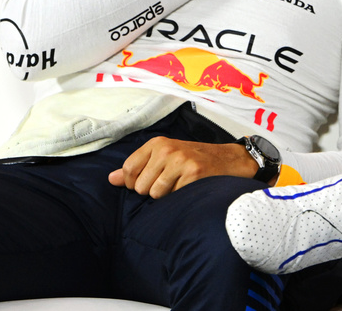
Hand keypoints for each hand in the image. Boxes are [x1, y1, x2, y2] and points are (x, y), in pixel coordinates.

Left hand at [108, 136, 258, 198]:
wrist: (230, 160)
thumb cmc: (194, 160)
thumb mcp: (164, 158)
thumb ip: (137, 168)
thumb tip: (111, 179)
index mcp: (157, 144)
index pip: (128, 170)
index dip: (135, 183)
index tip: (151, 180)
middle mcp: (167, 149)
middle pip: (140, 186)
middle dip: (153, 190)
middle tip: (172, 181)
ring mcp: (181, 161)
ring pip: (155, 194)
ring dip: (167, 195)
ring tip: (181, 184)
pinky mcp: (194, 174)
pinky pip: (173, 197)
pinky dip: (181, 196)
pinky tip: (191, 187)